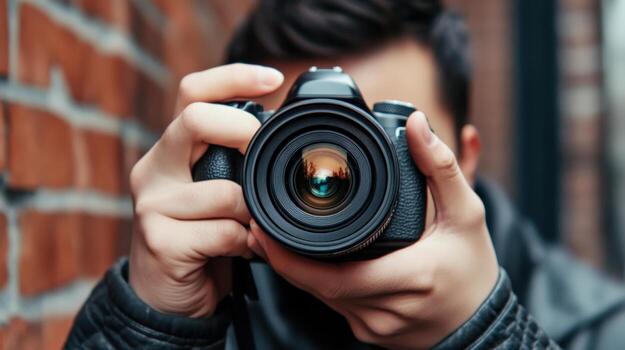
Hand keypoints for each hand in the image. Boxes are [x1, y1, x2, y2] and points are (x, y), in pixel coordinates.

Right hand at [128, 64, 283, 316]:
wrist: (166, 295)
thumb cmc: (200, 236)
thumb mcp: (214, 190)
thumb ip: (234, 163)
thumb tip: (280, 140)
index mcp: (172, 149)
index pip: (192, 92)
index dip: (233, 77)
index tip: (274, 79)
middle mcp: (154, 168)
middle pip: (194, 119)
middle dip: (242, 131)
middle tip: (265, 156)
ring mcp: (153, 204)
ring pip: (224, 192)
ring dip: (254, 213)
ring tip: (257, 227)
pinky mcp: (160, 240)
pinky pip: (224, 232)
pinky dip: (246, 243)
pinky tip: (245, 250)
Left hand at [248, 111, 498, 348]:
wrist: (483, 322)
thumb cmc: (473, 268)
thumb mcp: (466, 212)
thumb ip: (441, 166)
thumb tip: (416, 124)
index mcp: (409, 279)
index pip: (334, 278)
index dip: (291, 260)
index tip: (266, 232)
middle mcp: (386, 310)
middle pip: (318, 287)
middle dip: (283, 258)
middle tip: (259, 226)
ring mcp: (375, 327)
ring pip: (321, 299)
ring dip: (295, 270)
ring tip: (273, 237)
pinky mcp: (370, 332)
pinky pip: (333, 306)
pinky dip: (315, 283)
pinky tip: (304, 261)